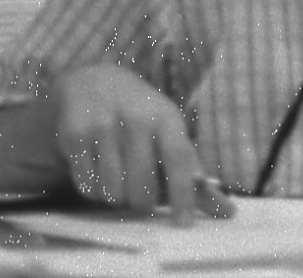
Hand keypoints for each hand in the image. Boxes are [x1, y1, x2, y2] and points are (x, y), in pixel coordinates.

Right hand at [53, 63, 233, 223]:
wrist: (92, 81)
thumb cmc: (140, 115)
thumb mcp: (170, 131)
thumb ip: (192, 172)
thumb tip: (227, 210)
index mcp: (167, 117)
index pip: (179, 160)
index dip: (182, 194)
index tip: (182, 222)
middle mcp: (137, 118)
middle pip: (142, 188)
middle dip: (141, 201)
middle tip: (138, 191)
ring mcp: (104, 126)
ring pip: (113, 193)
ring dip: (115, 196)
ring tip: (117, 176)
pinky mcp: (75, 136)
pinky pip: (87, 186)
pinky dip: (93, 189)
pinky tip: (96, 168)